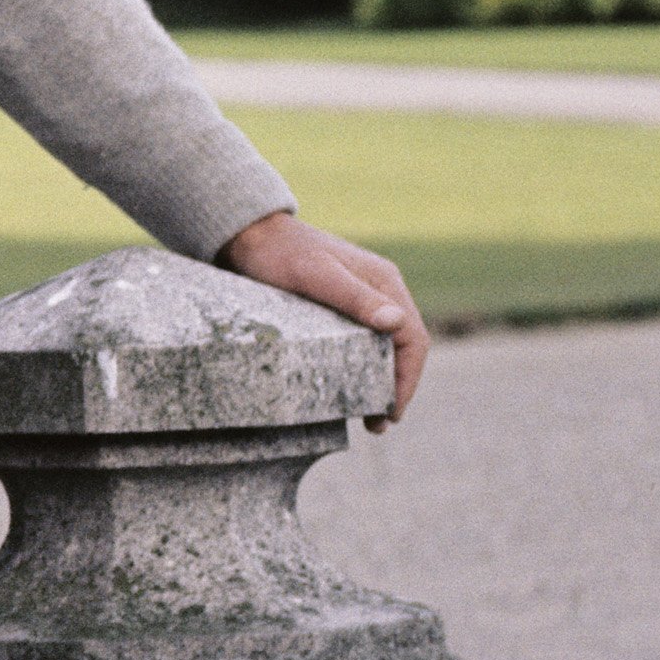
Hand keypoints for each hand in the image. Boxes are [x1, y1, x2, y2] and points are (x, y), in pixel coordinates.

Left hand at [219, 208, 428, 421]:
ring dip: (380, 381)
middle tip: (378, 424)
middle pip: (402, 347)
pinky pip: (359, 342)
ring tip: (367, 416)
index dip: (407, 378)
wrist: (246, 235)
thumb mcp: (314, 276)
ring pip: (382, 347)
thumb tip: (396, 323)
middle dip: (396, 387)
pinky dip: (360, 368)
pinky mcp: (336, 307)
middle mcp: (378, 292)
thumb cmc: (277, 253)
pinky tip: (346, 388)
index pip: (413, 339)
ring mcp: (359, 299)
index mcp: (384, 283)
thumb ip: (353, 297)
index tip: (392, 412)